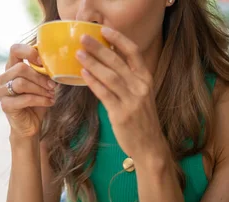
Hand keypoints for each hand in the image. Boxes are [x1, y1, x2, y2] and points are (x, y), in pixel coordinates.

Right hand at [0, 44, 57, 137]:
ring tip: (51, 94)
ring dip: (41, 89)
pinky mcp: (5, 105)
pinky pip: (25, 99)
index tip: (43, 62)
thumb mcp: (42, 83)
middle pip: (20, 68)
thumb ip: (43, 71)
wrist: (31, 125)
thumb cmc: (37, 101)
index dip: (29, 52)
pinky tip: (50, 102)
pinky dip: (41, 100)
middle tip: (52, 85)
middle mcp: (3, 78)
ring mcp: (1, 92)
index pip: (15, 49)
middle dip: (40, 77)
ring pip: (21, 83)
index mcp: (12, 67)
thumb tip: (55, 61)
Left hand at [76, 27, 168, 165]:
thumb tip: (105, 61)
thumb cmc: (141, 118)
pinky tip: (83, 74)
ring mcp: (132, 101)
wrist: (150, 145)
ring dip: (93, 64)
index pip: (133, 52)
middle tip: (83, 39)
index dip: (119, 39)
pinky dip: (93, 83)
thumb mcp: (140, 94)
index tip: (104, 29)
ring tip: (79, 54)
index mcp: (146, 79)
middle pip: (118, 62)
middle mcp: (141, 87)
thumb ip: (127, 78)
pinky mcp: (121, 114)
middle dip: (99, 48)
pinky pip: (104, 94)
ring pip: (110, 76)